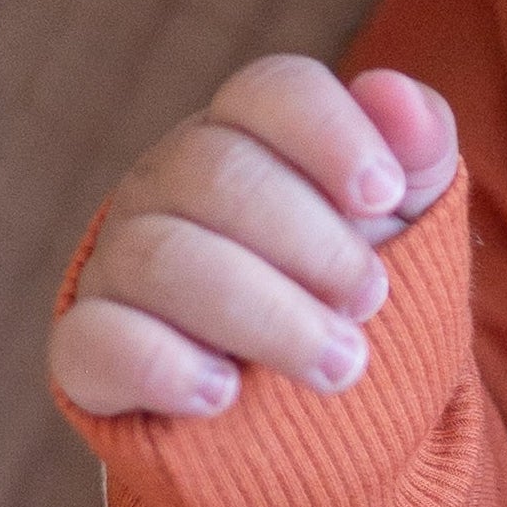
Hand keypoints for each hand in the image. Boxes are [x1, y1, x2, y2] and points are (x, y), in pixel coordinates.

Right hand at [47, 58, 459, 421]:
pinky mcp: (90, 351)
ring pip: (163, 258)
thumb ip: (416, 150)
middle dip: (312, 242)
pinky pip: (97, 338)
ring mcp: (121, 263)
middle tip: (370, 302)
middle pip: (216, 172)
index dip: (331, 134)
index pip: (270, 92)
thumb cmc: (350, 292)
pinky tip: (224, 394)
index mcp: (245, 136)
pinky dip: (163, 366)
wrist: (313, 414)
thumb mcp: (410, 222)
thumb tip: (391, 93)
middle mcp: (168, 185)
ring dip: (266, 315)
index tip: (383, 196)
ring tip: (339, 366)